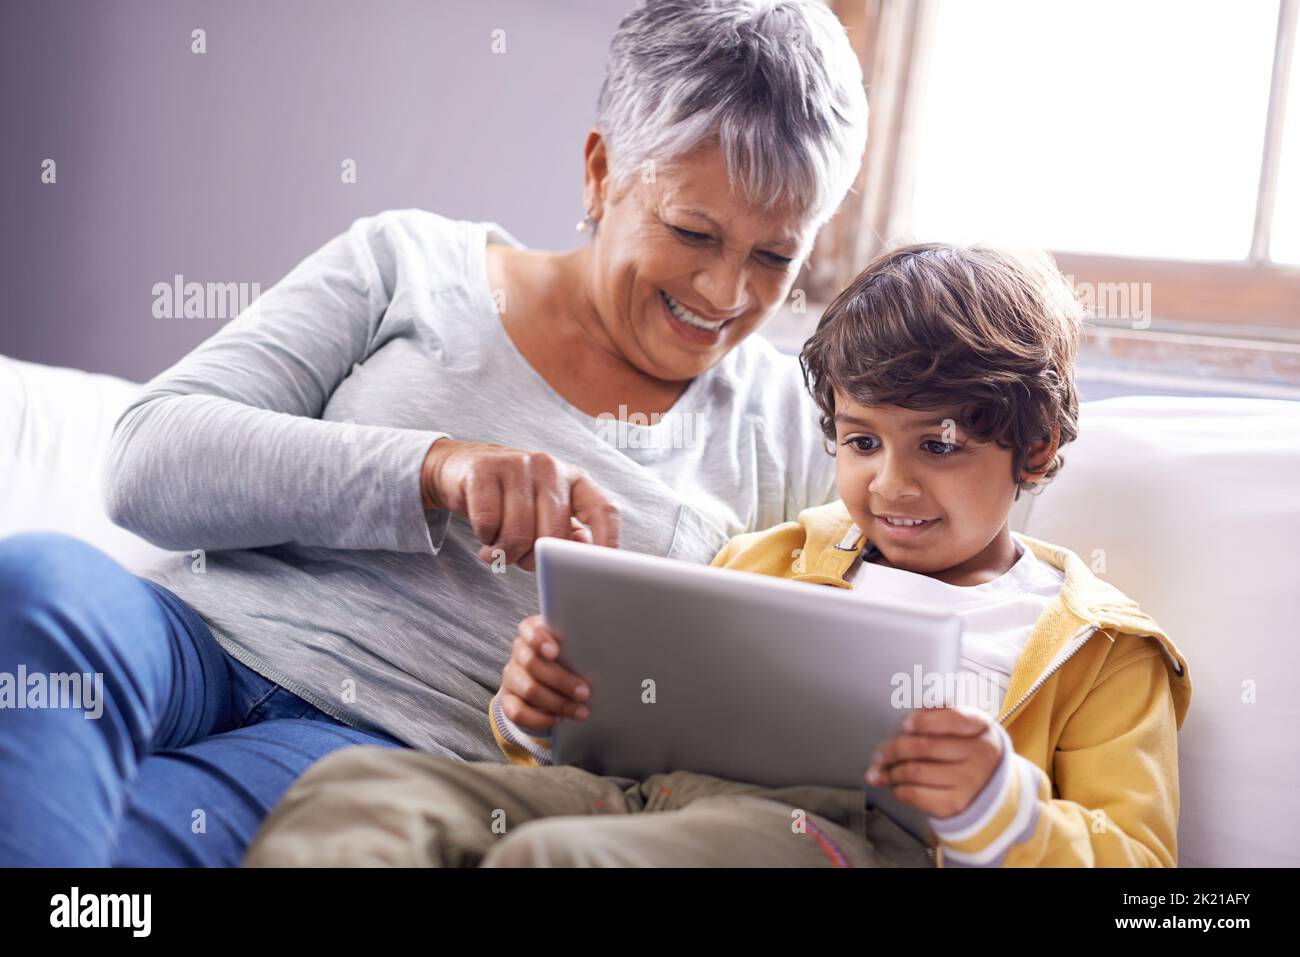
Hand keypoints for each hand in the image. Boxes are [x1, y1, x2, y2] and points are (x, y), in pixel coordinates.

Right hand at [420, 438, 620, 569]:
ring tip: (498, 551)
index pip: (604, 511)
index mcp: (575, 479)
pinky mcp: (484, 470)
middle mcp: (550, 467)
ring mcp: (517, 464)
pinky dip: (485, 539)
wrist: (463, 467)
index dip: (607, 541)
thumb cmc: (512, 498)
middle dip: (536, 560)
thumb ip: (570, 533)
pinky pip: (488, 523)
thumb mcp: (547, 510)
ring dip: (505, 553)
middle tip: (521, 560)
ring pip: (518, 533)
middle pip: (553, 534)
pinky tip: (485, 533)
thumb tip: (588, 561)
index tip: (601, 570)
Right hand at [499, 614, 589, 731]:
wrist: (551, 684)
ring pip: (529, 689)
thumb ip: (580, 646)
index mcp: (533, 632)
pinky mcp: (508, 700)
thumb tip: (607, 653)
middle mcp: (519, 652)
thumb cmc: (571, 659)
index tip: (555, 652)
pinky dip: (539, 719)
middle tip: (586, 692)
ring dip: (558, 703)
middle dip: (561, 680)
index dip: (539, 640)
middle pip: (532, 663)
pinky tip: (559, 720)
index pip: (528, 630)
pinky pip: (517, 712)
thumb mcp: (574, 649)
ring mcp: (511, 676)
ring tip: (581, 711)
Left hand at [864, 706, 1004, 819]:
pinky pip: (914, 794)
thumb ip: (939, 715)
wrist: (987, 791)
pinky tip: (895, 785)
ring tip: (882, 769)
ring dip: (890, 770)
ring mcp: (969, 783)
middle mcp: (980, 756)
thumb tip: (906, 716)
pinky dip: (897, 789)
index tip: (905, 725)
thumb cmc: (966, 751)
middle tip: (881, 753)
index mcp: (981, 728)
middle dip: (894, 749)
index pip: (952, 718)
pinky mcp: (955, 805)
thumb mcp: (964, 727)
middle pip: (924, 746)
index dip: (923, 721)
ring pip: (914, 771)